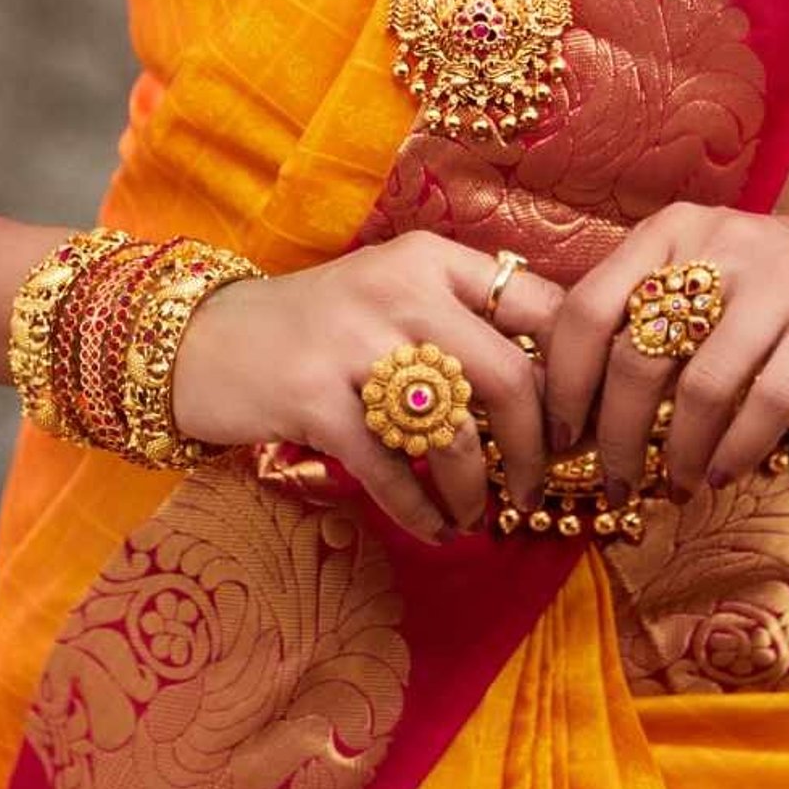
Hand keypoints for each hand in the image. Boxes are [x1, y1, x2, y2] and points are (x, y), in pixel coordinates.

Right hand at [169, 232, 564, 544]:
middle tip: (540, 486)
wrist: (207, 341)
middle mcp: (399, 289)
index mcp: (431, 259)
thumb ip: (462, 318)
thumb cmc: (320, 326)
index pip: (537, 303)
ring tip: (480, 516)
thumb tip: (557, 382)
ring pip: (454, 434)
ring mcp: (354, 344)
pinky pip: (392, 472)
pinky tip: (435, 530)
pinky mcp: (314, 399)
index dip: (575, 370)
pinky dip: (423, 512)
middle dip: (538, 448)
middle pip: (509, 375)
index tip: (582, 422)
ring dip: (477, 491)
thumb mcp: (392, 292)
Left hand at [543, 203, 788, 502]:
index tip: (563, 438)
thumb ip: (637, 313)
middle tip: (616, 486)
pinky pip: (769, 400)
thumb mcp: (699, 273)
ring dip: (679, 455)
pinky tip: (724, 475)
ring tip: (673, 488)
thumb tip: (559, 389)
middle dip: (618, 437)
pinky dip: (738, 450)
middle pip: (638, 356)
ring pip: (702, 386)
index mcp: (669, 231)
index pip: (588, 306)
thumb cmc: (768, 284)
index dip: (566, 381)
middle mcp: (717, 245)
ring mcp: (777, 281)